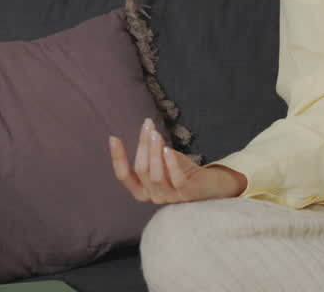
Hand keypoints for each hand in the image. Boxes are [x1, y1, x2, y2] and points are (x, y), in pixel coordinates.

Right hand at [109, 117, 247, 203]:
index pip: (124, 176)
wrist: (210, 184)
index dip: (117, 157)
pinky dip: (170, 164)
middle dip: (143, 145)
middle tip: (147, 125)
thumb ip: (153, 152)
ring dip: (154, 152)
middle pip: (141, 169)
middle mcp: (153, 197)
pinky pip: (176, 180)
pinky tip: (168, 149)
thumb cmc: (183, 170)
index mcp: (142, 190)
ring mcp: (169, 198)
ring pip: (155, 175)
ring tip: (156, 134)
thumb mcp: (163, 160)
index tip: (114, 138)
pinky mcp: (186, 195)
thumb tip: (146, 130)